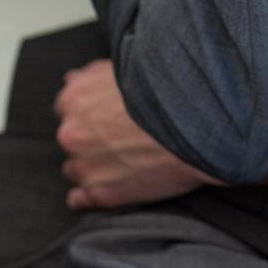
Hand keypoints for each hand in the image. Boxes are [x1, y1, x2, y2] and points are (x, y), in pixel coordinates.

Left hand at [53, 58, 267, 209]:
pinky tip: (115, 183)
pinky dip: (91, 193)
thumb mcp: (128, 68)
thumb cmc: (169, 90)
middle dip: (92, 139)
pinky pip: (79, 199)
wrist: (199, 123)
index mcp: (76, 98)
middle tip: (124, 137)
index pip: (68, 107)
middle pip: (72, 139)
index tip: (110, 117)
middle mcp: (72, 131)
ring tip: (127, 160)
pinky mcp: (100, 193)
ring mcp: (84, 165)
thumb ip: (93, 75)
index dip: (92, 112)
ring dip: (94, 165)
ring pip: (76, 168)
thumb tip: (72, 78)